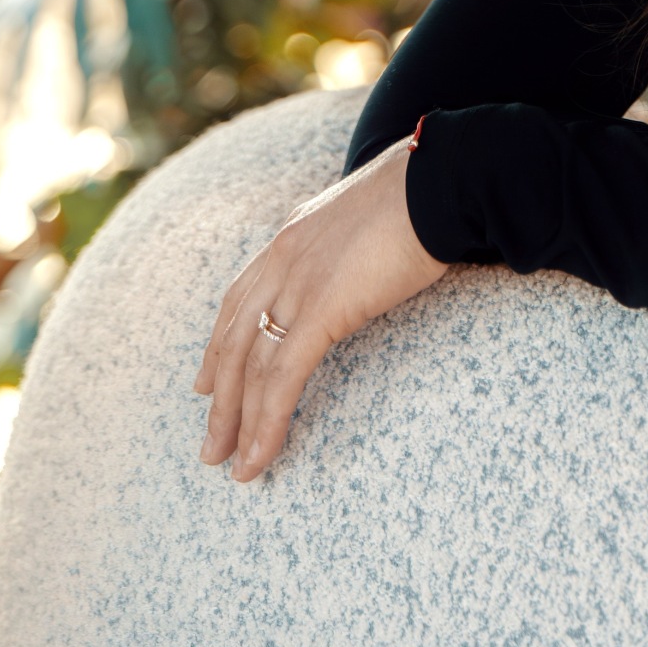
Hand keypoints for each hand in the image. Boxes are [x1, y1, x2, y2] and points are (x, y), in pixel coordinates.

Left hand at [193, 135, 446, 481]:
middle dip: (219, 399)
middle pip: (234, 340)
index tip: (205, 383)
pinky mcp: (321, 310)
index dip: (219, 345)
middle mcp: (282, 260)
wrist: (442, 180)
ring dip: (238, 423)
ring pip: (249, 368)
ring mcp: (297, 284)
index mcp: (294, 236)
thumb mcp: (379, 217)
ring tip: (233, 466)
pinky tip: (262, 456)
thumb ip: (361, 243)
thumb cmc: (430, 193)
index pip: (240, 298)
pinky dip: (268, 422)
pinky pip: (281, 379)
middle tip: (212, 444)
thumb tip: (377, 258)